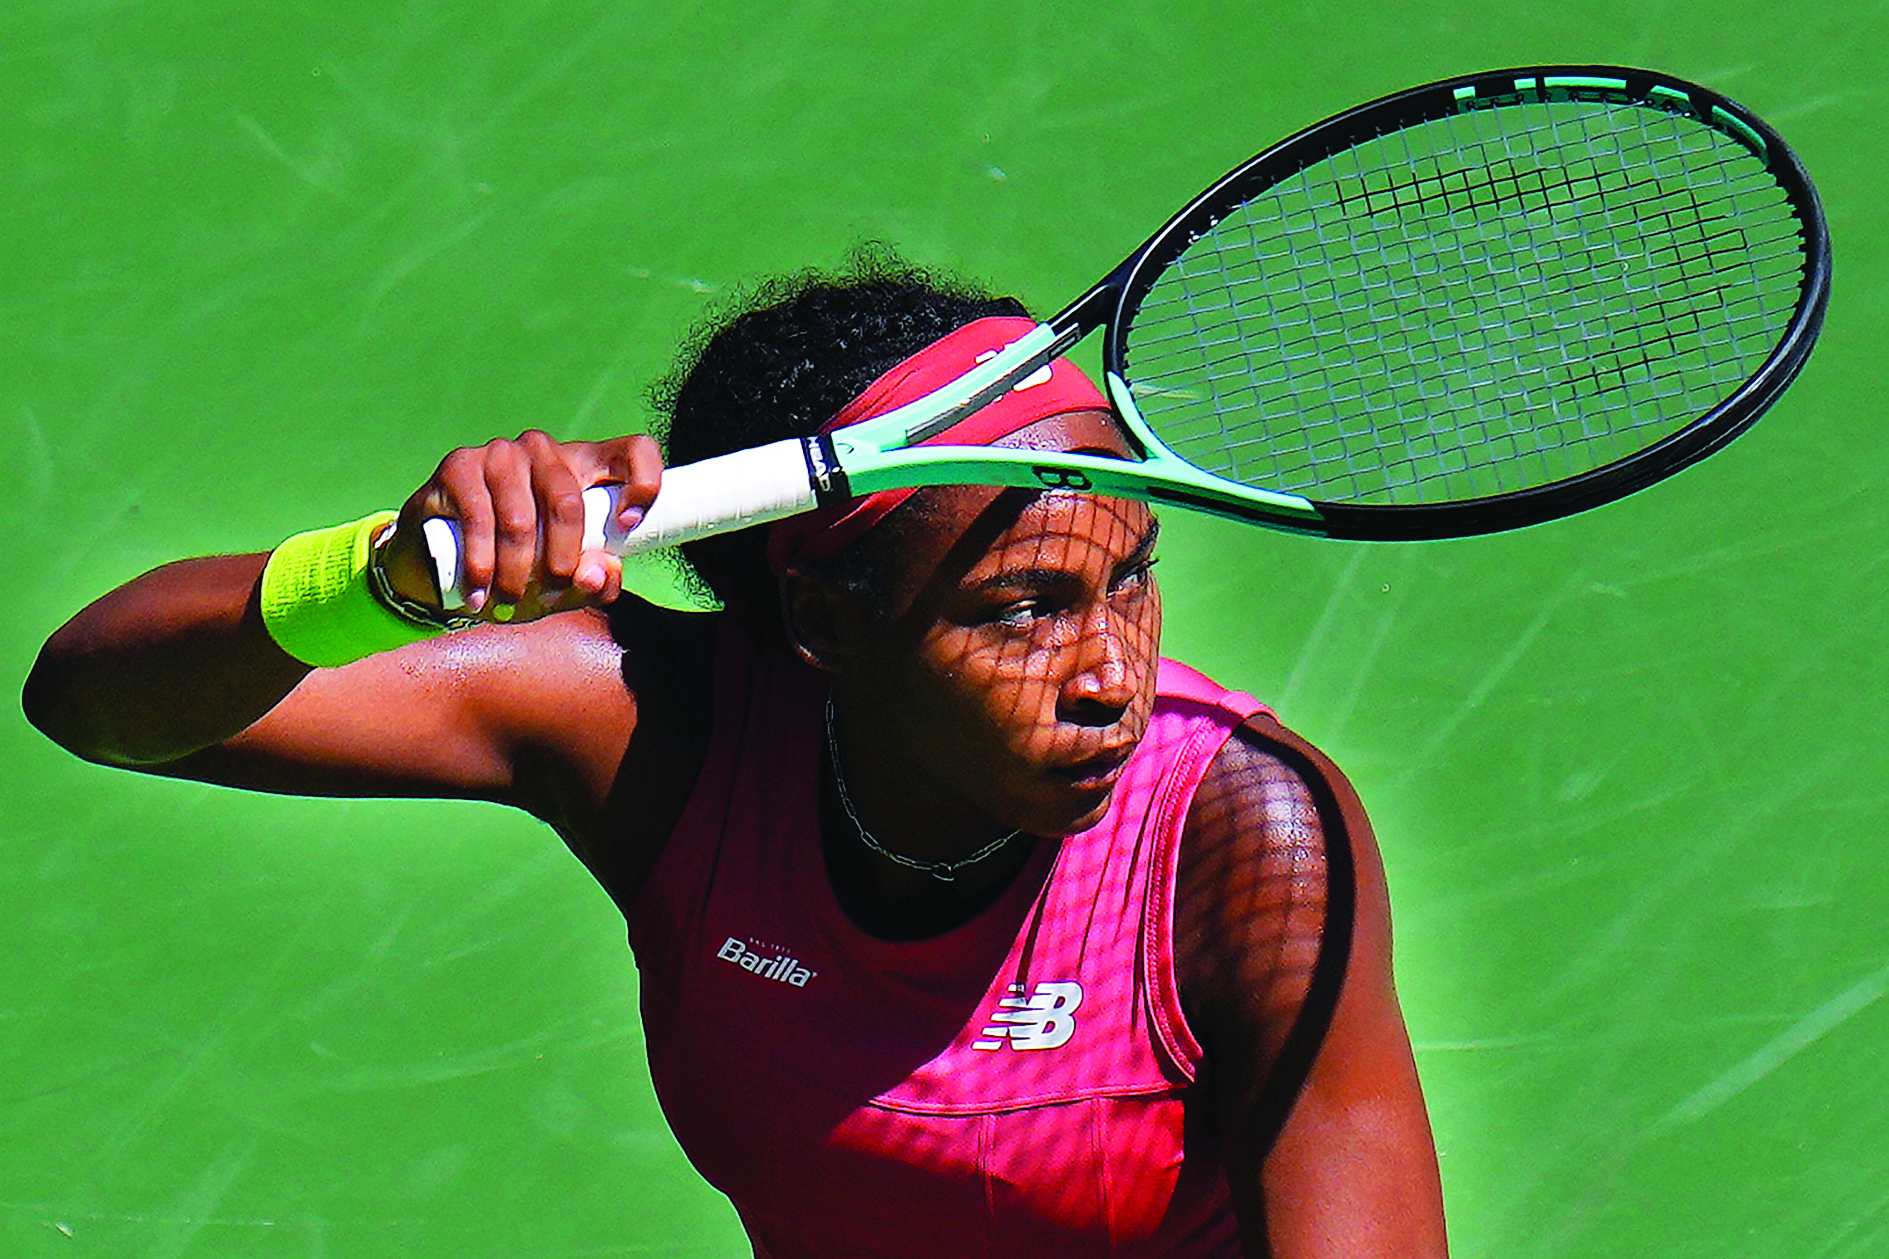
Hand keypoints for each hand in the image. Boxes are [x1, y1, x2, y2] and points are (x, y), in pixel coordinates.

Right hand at [380, 431, 663, 620]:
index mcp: (586, 466)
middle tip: (550, 595)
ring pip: (521, 520)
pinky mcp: (459, 466)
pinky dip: (481, 567)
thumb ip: (593, 583)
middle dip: (561, 562)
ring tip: (506, 603)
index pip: (634, 451)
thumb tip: (599, 572)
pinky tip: (478, 593)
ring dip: (516, 573)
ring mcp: (500, 454)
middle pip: (568, 501)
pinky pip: (478, 520)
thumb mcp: (564, 582)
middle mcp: (545, 450)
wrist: (440, 559)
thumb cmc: (519, 566)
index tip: (630, 525)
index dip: (644, 482)